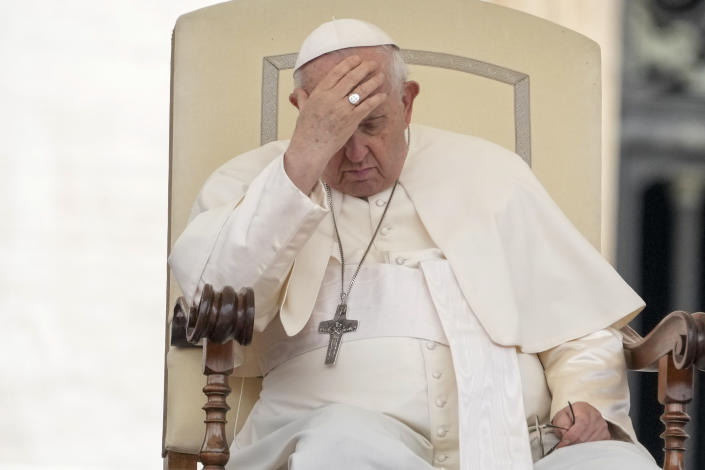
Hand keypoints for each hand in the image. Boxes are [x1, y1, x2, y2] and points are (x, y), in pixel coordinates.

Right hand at [284, 55, 387, 192]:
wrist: (310, 149)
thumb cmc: (305, 132)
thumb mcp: (302, 110)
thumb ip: (302, 99)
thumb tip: (298, 92)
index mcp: (319, 93)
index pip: (337, 72)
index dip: (349, 64)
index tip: (357, 59)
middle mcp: (332, 98)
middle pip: (352, 78)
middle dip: (364, 68)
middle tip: (373, 63)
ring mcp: (342, 109)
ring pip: (361, 90)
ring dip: (373, 81)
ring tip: (381, 76)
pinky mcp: (351, 120)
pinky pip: (367, 106)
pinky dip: (376, 99)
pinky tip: (382, 95)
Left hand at [552, 401, 610, 448]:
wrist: (578, 415)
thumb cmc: (569, 416)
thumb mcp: (560, 416)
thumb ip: (562, 424)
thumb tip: (566, 435)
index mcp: (583, 408)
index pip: (582, 423)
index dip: (572, 435)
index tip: (564, 441)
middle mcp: (596, 416)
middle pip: (585, 435)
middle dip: (573, 442)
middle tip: (565, 444)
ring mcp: (603, 425)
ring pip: (590, 442)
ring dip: (579, 446)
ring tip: (572, 442)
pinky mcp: (606, 435)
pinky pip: (597, 446)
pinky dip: (587, 448)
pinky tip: (581, 443)